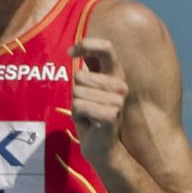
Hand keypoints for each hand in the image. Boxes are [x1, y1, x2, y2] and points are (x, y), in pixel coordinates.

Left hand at [69, 38, 129, 164]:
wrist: (102, 147)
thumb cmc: (93, 116)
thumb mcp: (90, 90)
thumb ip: (89, 71)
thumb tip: (79, 50)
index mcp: (116, 74)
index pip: (106, 47)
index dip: (86, 45)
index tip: (71, 52)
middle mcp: (120, 84)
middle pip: (80, 75)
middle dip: (76, 92)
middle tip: (87, 107)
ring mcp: (118, 100)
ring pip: (78, 92)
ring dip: (77, 106)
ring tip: (89, 115)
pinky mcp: (111, 114)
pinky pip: (79, 106)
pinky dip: (78, 116)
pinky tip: (89, 123)